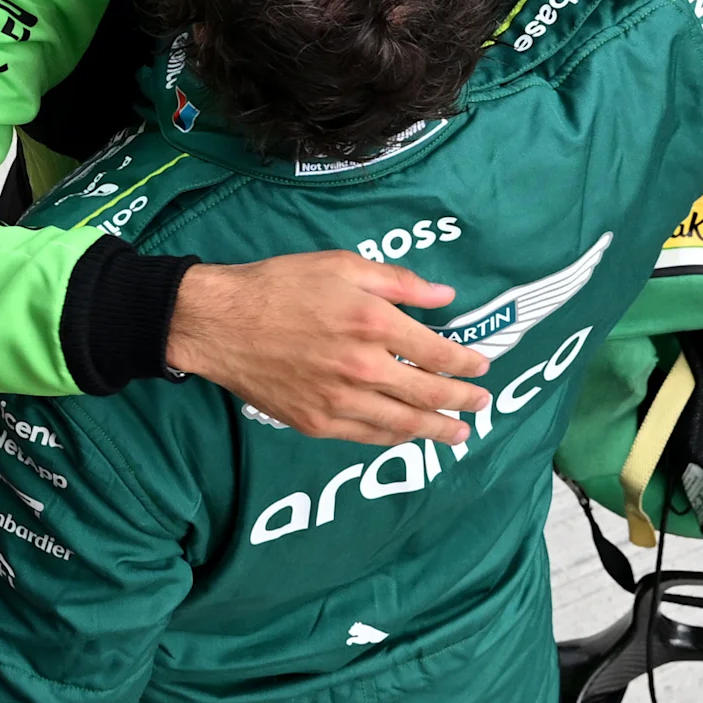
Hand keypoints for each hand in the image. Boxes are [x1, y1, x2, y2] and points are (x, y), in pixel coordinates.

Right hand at [165, 252, 490, 444]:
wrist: (220, 324)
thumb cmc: (280, 285)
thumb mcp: (342, 265)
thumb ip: (398, 282)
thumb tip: (444, 297)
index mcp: (373, 323)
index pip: (437, 352)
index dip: (466, 362)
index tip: (482, 366)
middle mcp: (362, 368)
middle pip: (428, 394)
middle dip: (463, 401)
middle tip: (482, 404)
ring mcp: (339, 401)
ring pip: (402, 424)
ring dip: (437, 430)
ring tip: (459, 434)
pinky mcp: (316, 422)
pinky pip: (368, 436)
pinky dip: (395, 438)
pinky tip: (407, 434)